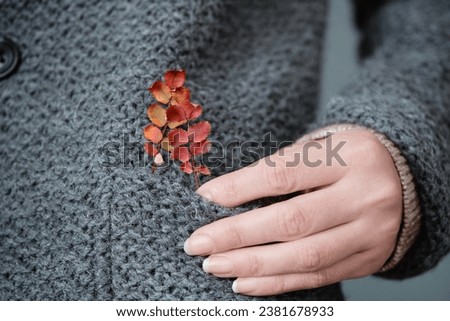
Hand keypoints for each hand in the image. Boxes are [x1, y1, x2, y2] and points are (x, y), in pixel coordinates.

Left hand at [184, 129, 401, 295]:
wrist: (400, 179)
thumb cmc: (345, 160)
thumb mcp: (319, 150)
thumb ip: (277, 171)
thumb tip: (221, 197)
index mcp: (351, 156)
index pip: (285, 173)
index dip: (240, 188)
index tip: (205, 198)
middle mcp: (366, 196)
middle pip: (293, 221)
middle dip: (238, 236)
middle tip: (199, 244)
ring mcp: (371, 232)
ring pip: (305, 256)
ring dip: (253, 265)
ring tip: (215, 265)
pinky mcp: (369, 259)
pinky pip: (318, 276)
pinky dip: (278, 282)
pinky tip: (246, 282)